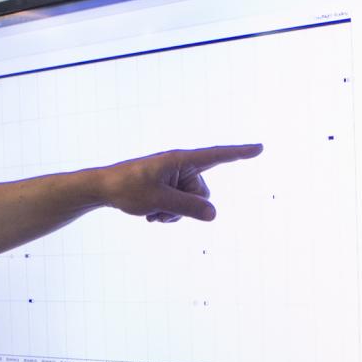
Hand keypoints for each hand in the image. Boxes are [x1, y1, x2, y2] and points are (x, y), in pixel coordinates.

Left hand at [86, 144, 262, 222]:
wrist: (102, 189)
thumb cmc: (127, 188)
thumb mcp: (159, 200)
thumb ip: (188, 207)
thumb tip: (213, 213)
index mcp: (180, 160)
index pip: (216, 156)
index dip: (239, 153)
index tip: (259, 147)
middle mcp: (180, 166)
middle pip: (202, 193)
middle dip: (186, 207)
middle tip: (160, 207)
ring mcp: (174, 177)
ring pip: (191, 203)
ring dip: (174, 213)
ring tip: (152, 210)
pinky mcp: (167, 187)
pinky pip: (180, 206)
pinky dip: (167, 212)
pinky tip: (150, 213)